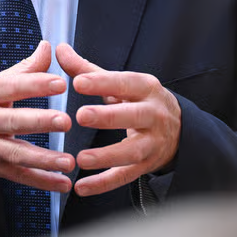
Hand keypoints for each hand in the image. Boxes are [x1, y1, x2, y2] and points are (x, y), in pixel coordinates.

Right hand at [0, 40, 74, 191]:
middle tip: (65, 121)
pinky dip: (41, 181)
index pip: (10, 87)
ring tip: (67, 161)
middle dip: (40, 121)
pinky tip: (61, 183)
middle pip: (14, 121)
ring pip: (17, 153)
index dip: (35, 84)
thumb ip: (22, 69)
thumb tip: (47, 48)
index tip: (59, 83)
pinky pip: (18, 175)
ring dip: (44, 159)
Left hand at [56, 42, 180, 196]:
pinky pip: (126, 176)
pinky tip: (82, 187)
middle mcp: (154, 114)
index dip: (102, 83)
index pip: (125, 83)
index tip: (78, 81)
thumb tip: (59, 49)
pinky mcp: (147, 165)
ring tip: (81, 159)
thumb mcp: (120, 83)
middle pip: (133, 115)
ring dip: (107, 155)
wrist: (178, 129)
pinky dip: (104, 183)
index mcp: (146, 88)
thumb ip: (87, 69)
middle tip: (81, 116)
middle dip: (108, 116)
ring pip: (132, 151)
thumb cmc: (139, 100)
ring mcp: (153, 142)